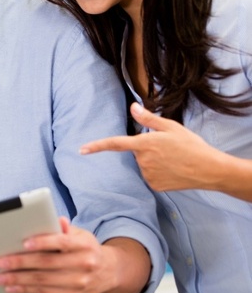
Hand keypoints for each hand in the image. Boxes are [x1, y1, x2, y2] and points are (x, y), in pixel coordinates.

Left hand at [0, 218, 148, 292]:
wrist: (110, 272)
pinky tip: (12, 287)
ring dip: (18, 279)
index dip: (43, 242)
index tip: (24, 243)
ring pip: (44, 281)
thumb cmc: (86, 249)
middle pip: (47, 263)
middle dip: (21, 263)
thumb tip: (56, 220)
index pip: (62, 242)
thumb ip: (65, 229)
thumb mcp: (81, 234)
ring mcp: (80, 283)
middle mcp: (84, 264)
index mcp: (84, 245)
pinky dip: (26, 290)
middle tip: (0, 262)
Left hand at [80, 102, 221, 191]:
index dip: (97, 146)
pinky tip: (173, 170)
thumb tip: (132, 107)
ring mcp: (148, 175)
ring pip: (144, 165)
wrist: (209, 169)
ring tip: (174, 159)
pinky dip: (159, 172)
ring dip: (154, 161)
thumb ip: (148, 119)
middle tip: (169, 148)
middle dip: (147, 149)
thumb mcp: (171, 127)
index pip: (115, 144)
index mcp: (145, 144)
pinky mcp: (154, 185)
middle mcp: (143, 161)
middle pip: (136, 153)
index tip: (82, 149)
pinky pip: (151, 176)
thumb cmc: (191, 146)